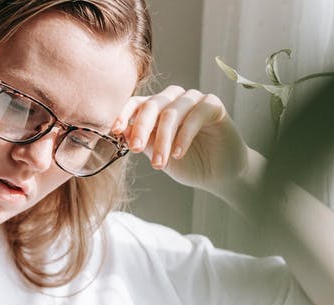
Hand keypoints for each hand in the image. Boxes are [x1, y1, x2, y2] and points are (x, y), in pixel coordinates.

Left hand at [112, 86, 249, 195]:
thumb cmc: (188, 163)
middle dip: (141, 128)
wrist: (219, 175)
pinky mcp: (214, 106)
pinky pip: (195, 115)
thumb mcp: (158, 155)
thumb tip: (120, 132)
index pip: (137, 103)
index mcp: (158, 108)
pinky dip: (184, 136)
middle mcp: (175, 99)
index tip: (115, 131)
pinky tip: (178, 154)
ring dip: (162, 139)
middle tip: (134, 148)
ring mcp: (195, 100)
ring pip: (172, 112)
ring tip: (159, 164)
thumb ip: (142, 142)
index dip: (124, 114)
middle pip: (152, 105)